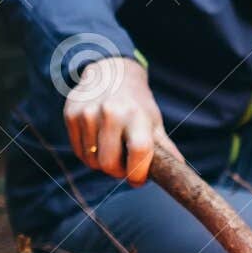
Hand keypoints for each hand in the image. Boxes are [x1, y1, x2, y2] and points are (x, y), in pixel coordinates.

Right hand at [63, 56, 170, 183]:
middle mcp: (111, 113)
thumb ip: (164, 147)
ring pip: (92, 161)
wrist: (111, 72)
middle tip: (124, 168)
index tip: (138, 180)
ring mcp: (88, 113)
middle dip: (118, 173)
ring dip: (103, 164)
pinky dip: (89, 155)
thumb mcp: (153, 121)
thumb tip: (181, 170)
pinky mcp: (71, 114)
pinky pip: (79, 152)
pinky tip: (98, 144)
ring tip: (112, 152)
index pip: (139, 151)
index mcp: (137, 115)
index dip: (139, 173)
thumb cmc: (137, 103)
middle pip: (110, 163)